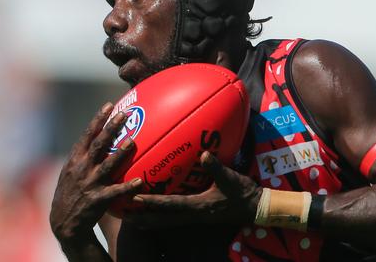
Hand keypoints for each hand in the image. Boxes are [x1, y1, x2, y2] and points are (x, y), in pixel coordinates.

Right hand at [50, 103, 142, 245]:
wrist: (64, 223)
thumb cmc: (71, 193)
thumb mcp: (70, 172)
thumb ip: (82, 156)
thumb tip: (97, 138)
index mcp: (75, 160)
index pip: (87, 136)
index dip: (98, 120)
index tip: (109, 106)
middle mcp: (82, 169)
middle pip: (98, 145)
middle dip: (111, 129)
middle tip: (124, 114)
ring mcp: (89, 184)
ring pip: (107, 166)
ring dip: (120, 154)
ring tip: (132, 142)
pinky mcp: (97, 200)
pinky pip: (115, 192)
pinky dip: (127, 187)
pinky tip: (139, 182)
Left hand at [125, 151, 261, 227]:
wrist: (254, 208)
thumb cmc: (242, 193)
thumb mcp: (230, 178)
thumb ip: (216, 167)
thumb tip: (204, 154)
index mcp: (198, 206)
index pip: (170, 205)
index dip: (152, 202)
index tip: (134, 198)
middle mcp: (192, 215)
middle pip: (161, 220)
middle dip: (140, 218)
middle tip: (121, 213)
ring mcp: (194, 217)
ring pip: (164, 222)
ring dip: (146, 219)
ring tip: (128, 215)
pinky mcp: (196, 215)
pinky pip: (173, 218)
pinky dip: (159, 215)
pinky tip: (151, 210)